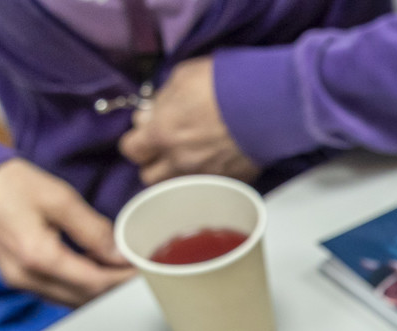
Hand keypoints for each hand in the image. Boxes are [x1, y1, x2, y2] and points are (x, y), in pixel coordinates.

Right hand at [0, 158, 133, 305]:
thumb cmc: (11, 185)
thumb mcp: (59, 198)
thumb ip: (92, 229)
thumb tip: (119, 255)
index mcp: (37, 256)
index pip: (94, 283)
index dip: (123, 280)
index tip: (144, 272)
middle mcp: (26, 278)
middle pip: (84, 298)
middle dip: (115, 288)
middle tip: (139, 273)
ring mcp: (20, 283)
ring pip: (72, 300)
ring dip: (99, 290)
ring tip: (121, 271)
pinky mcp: (20, 280)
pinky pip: (58, 293)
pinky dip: (81, 287)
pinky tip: (96, 270)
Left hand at [119, 56, 258, 184]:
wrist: (265, 103)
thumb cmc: (220, 83)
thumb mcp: (181, 78)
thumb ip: (161, 100)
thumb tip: (151, 114)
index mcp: (161, 134)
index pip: (131, 150)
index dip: (137, 141)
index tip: (147, 132)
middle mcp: (178, 162)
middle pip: (149, 177)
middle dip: (154, 163)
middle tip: (167, 147)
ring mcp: (204, 177)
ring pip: (176, 187)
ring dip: (178, 174)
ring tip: (191, 157)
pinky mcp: (229, 182)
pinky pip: (209, 185)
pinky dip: (208, 176)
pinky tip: (217, 160)